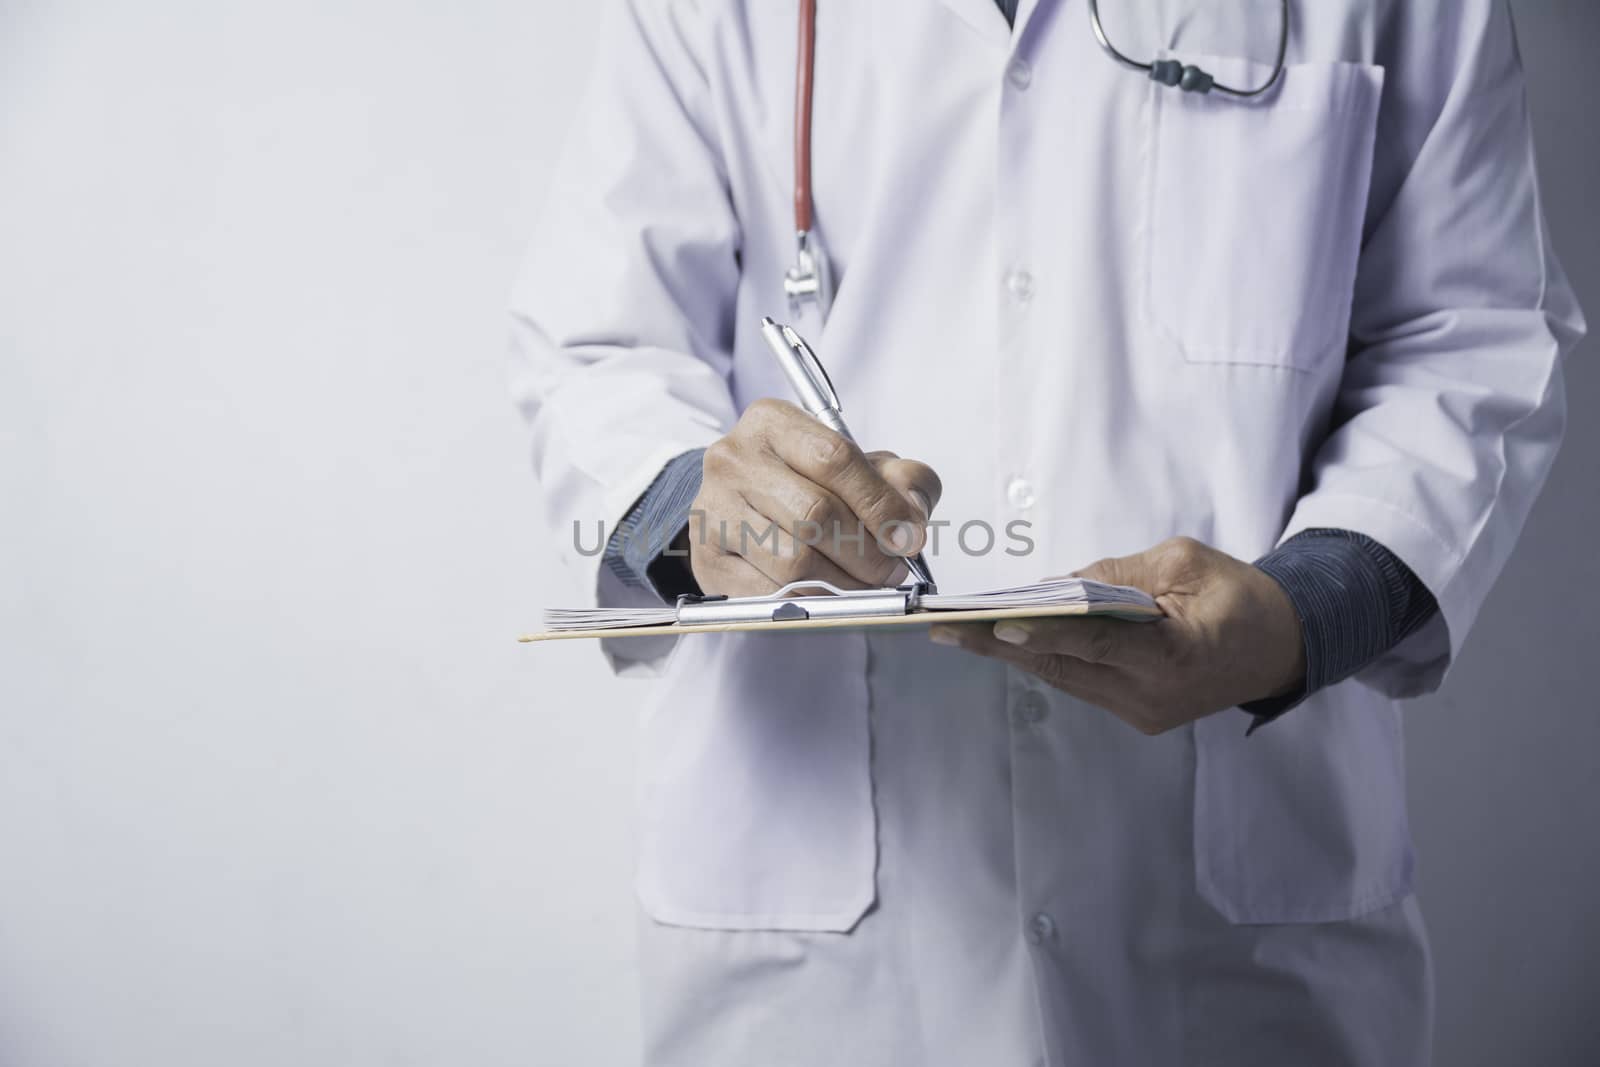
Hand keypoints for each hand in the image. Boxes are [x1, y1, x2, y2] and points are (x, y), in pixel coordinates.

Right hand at [688, 398, 941, 597]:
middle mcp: (733, 459)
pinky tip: (827, 595)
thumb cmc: (804, 481)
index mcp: (772, 421)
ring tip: (864, 584)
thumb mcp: (857, 465)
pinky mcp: (705, 557)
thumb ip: (899, 478)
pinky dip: (809, 602)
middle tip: (891, 569)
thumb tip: (912, 514)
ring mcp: (712, 509)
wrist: (739, 504)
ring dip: (843, 584)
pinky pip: (768, 593)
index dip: (880, 504)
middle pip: (815, 514)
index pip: (834, 459)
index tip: (909, 537)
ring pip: (792, 561)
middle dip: (867, 553)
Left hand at [928, 537, 1305, 735]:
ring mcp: (1142, 711)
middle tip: (943, 628)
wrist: (1282, 646)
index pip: (1099, 642)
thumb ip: (1120, 575)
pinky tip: (1002, 638)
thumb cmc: (1240, 596)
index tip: (997, 624)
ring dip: (1012, 652)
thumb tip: (1059, 585)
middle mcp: (1153, 696)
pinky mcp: (1136, 712)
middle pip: (1065, 666)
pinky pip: (1079, 680)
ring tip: (956, 632)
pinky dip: (1044, 657)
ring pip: (1064, 676)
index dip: (1045, 632)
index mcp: (1176, 656)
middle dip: (1000, 644)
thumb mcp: (1186, 563)